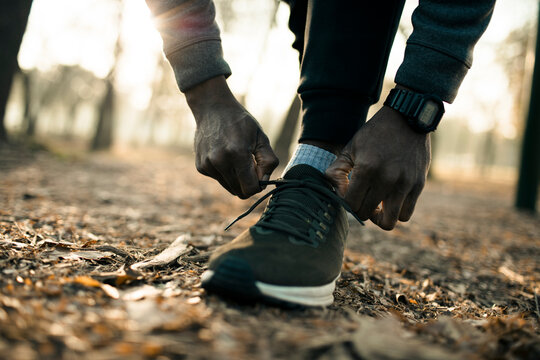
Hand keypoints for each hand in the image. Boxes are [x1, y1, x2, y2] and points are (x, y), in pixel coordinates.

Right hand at [186, 77, 278, 198]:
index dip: (258, 185)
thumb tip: (264, 181)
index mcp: (237, 153)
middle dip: (247, 183)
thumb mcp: (261, 137)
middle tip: (249, 165)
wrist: (212, 108)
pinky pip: (219, 179)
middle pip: (239, 191)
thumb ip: (268, 161)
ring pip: (229, 187)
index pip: (250, 189)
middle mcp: (219, 161)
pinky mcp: (200, 166)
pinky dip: (225, 172)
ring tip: (236, 157)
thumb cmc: (240, 122)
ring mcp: (207, 165)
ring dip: (236, 178)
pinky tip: (224, 155)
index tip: (259, 173)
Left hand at [326, 105, 430, 229]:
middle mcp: (387, 179)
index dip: (345, 202)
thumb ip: (337, 171)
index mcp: (367, 169)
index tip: (348, 193)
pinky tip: (390, 199)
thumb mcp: (351, 147)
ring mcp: (405, 184)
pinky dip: (396, 212)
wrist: (408, 118)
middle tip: (360, 198)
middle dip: (359, 209)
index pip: (351, 204)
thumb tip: (336, 192)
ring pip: (389, 222)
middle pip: (366, 214)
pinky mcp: (418, 186)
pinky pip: (405, 214)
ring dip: (379, 217)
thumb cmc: (375, 134)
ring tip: (376, 204)